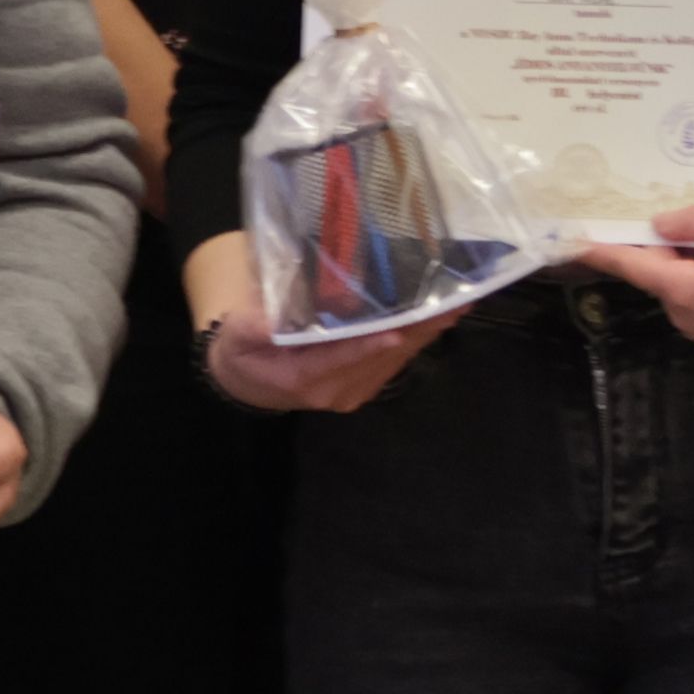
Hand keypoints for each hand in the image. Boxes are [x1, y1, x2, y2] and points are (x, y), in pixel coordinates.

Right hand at [199, 291, 452, 415]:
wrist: (247, 384)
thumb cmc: (241, 353)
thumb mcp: (234, 337)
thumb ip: (252, 326)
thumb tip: (269, 318)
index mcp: (304, 378)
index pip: (341, 359)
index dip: (370, 344)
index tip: (398, 328)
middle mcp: (336, 391)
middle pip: (381, 358)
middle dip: (418, 330)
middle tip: (452, 302)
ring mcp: (354, 391)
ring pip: (396, 360)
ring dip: (427, 333)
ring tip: (458, 303)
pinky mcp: (365, 386)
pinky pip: (395, 362)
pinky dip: (419, 338)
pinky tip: (441, 317)